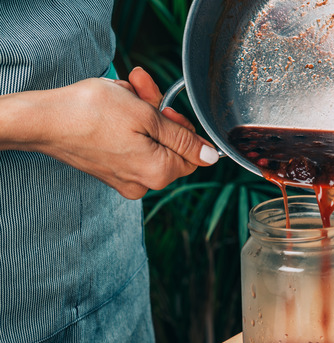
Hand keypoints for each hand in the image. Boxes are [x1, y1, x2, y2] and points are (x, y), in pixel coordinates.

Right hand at [0, 71, 218, 198]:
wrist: (43, 119)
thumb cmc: (91, 112)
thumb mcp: (147, 116)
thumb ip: (183, 138)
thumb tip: (211, 157)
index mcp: (159, 173)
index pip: (194, 154)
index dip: (183, 126)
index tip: (164, 107)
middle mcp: (144, 184)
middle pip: (171, 147)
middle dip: (159, 114)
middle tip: (141, 88)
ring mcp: (125, 180)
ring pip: (150, 143)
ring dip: (142, 114)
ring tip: (124, 93)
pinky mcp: (110, 172)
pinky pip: (131, 147)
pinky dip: (127, 126)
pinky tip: (113, 108)